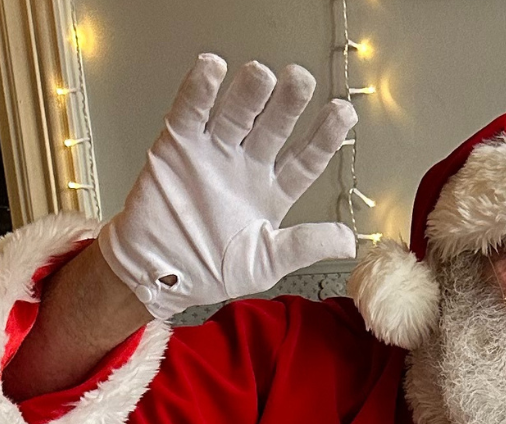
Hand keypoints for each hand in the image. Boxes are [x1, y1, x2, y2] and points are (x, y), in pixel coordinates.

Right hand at [97, 55, 358, 319]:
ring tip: (261, 74)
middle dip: (288, 102)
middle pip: (274, 127)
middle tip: (301, 79)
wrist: (156, 274)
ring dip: (249, 92)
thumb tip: (348, 241)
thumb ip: (305, 246)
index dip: (324, 136)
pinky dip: (199, 90)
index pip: (306, 158)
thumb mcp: (267, 262)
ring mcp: (214, 153)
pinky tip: (211, 68)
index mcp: (273, 192)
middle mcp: (247, 166)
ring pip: (237, 114)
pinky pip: (190, 112)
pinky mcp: (178, 146)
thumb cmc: (208, 270)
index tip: (343, 113)